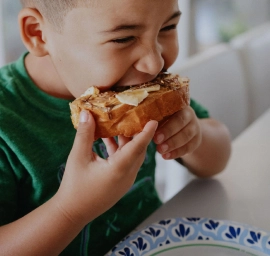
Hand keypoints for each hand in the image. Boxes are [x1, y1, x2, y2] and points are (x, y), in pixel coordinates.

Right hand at [56, 111, 157, 226]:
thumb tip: (87, 113)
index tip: (154, 120)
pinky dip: (119, 150)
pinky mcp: (119, 183)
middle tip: (135, 115)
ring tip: (118, 123)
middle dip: (137, 132)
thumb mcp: (78, 157)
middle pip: (137, 150)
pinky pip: (124, 162)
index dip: (146, 132)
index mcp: (119, 169)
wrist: (71, 214)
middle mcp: (127, 176)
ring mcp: (124, 181)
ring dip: (125, 141)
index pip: (138, 147)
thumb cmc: (74, 186)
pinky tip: (107, 138)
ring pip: (131, 156)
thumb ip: (85, 134)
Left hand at [153, 106, 201, 159]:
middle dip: (169, 134)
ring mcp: (195, 128)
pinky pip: (188, 147)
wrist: (181, 126)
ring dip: (172, 145)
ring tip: (160, 151)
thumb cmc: (164, 118)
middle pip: (181, 124)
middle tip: (156, 142)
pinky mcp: (196, 140)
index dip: (166, 125)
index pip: (174, 113)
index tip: (154, 134)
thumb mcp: (159, 115)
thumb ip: (151, 117)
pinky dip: (177, 153)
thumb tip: (137, 125)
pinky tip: (166, 156)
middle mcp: (189, 115)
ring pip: (186, 136)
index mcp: (178, 105)